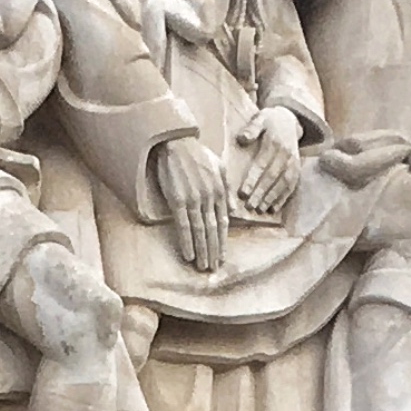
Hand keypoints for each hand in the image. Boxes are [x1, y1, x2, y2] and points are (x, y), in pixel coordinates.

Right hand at [153, 133, 228, 273]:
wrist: (177, 141)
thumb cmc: (197, 154)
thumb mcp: (219, 168)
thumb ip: (228, 190)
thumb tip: (234, 211)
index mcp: (220, 191)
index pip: (223, 222)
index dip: (222, 241)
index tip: (222, 256)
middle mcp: (209, 197)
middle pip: (213, 230)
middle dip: (214, 251)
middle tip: (213, 269)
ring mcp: (194, 199)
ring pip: (200, 231)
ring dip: (202, 251)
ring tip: (203, 267)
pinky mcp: (178, 199)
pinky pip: (184, 225)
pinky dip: (187, 241)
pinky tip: (188, 255)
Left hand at [232, 106, 300, 218]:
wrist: (289, 120)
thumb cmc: (269, 121)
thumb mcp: (260, 118)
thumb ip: (252, 128)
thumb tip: (243, 138)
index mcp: (274, 142)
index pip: (261, 164)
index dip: (252, 180)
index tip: (242, 193)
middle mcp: (286, 154)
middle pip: (271, 177)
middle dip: (260, 193)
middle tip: (249, 206)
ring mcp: (293, 162)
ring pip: (282, 184)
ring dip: (271, 198)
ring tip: (260, 209)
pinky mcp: (297, 169)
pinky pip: (291, 186)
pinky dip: (283, 198)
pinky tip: (274, 208)